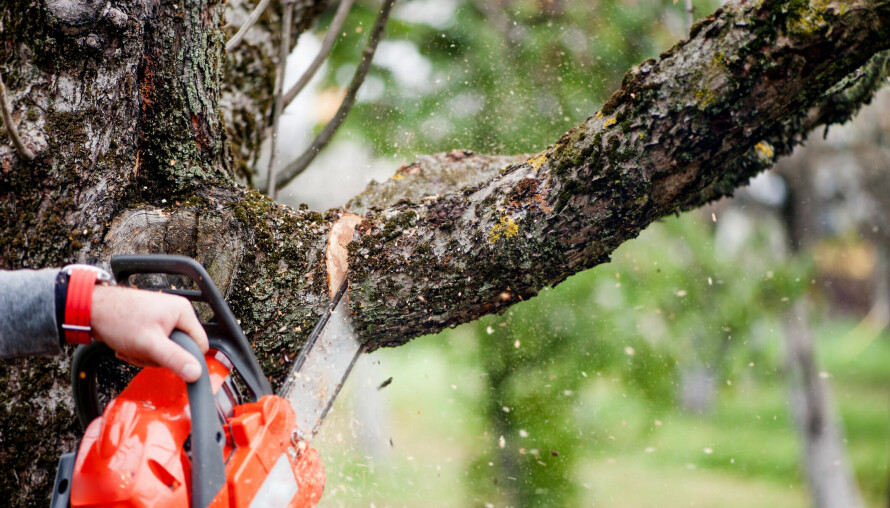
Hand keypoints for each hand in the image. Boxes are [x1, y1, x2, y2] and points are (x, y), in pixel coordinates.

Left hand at [89, 286, 208, 381]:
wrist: (92, 309)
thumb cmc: (118, 319)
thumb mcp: (150, 344)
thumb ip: (175, 359)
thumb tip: (197, 373)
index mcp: (183, 312)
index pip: (199, 345)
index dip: (185, 358)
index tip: (166, 360)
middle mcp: (176, 312)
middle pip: (180, 349)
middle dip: (159, 357)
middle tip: (143, 351)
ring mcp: (163, 318)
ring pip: (165, 350)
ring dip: (146, 355)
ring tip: (132, 347)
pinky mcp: (151, 324)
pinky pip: (154, 345)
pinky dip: (140, 350)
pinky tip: (128, 345)